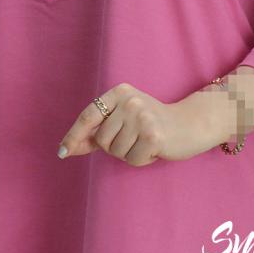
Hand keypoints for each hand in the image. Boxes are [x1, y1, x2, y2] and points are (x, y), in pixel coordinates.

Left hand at [57, 82, 236, 165]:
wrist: (189, 125)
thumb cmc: (151, 125)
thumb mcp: (122, 121)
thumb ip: (95, 133)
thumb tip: (66, 149)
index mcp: (119, 92)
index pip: (89, 116)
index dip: (74, 136)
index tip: (63, 152)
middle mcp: (129, 101)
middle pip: (102, 139)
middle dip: (114, 147)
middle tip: (134, 139)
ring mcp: (142, 116)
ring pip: (116, 151)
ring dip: (129, 154)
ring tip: (144, 142)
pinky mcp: (153, 135)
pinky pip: (132, 160)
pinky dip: (142, 160)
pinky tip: (154, 148)